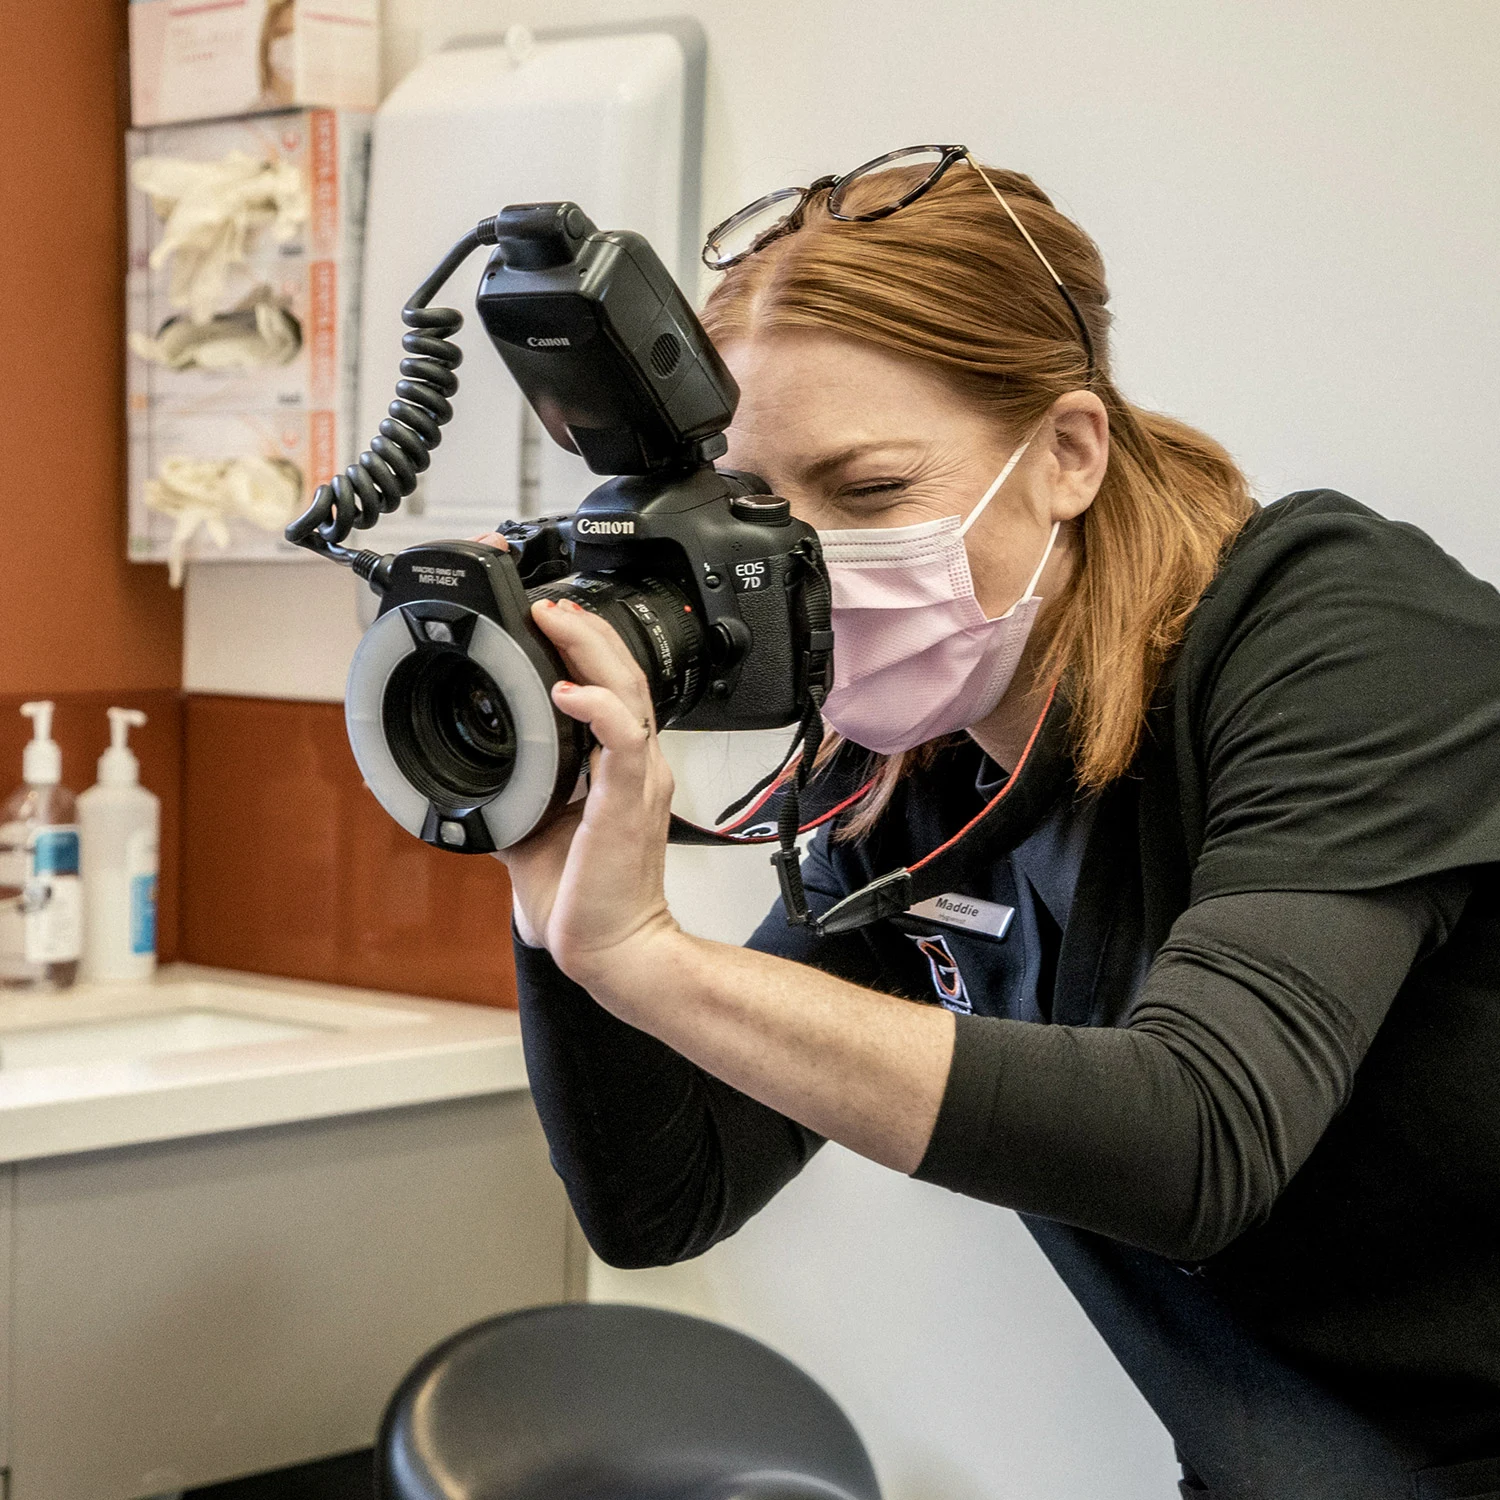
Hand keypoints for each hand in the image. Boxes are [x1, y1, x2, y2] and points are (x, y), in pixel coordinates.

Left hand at [471, 538, 679, 985]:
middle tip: (548, 604)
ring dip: (591, 649)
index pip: (613, 689)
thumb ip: (515, 793)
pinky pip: (623, 741)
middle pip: (625, 674)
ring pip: (628, 692)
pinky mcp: (628, 803)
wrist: (612, 950)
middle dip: (586, 629)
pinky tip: (565, 692)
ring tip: (554, 621)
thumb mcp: (533, 831)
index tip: (549, 620)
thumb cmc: (584, 900)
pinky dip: (597, 709)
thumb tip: (474, 775)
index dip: (588, 648)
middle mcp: (636, 766)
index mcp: (619, 769)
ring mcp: (637, 780)